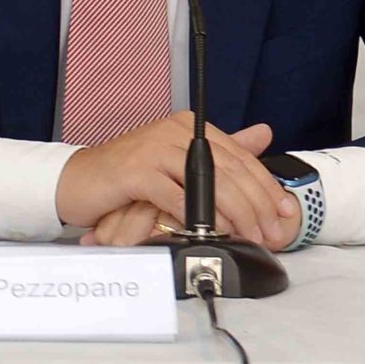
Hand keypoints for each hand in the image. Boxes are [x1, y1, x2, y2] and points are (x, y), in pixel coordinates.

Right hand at [52, 111, 298, 246]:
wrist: (79, 182)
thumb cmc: (130, 177)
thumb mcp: (179, 162)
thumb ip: (222, 151)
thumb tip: (264, 133)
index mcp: (188, 126)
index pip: (241, 156)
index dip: (267, 186)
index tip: (285, 213)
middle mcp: (174, 131)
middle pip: (230, 170)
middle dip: (257, 206)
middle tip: (272, 233)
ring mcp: (154, 149)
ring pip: (210, 183)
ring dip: (235, 215)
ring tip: (249, 237)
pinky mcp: (137, 172)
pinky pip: (177, 197)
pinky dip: (199, 218)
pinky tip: (212, 233)